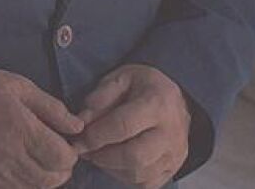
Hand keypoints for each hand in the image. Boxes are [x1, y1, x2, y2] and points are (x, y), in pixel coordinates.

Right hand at [0, 63, 83, 188]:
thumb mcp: (20, 87)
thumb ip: (52, 108)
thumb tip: (77, 126)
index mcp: (22, 129)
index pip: (60, 157)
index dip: (70, 155)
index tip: (67, 145)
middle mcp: (9, 155)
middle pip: (50, 179)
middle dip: (61, 171)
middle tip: (58, 158)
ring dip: (44, 180)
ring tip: (42, 165)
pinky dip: (24, 185)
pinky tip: (23, 170)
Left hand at [72, 64, 190, 188]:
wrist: (175, 100)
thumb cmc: (144, 87)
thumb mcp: (122, 77)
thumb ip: (100, 96)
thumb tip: (83, 120)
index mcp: (157, 103)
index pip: (123, 126)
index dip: (96, 135)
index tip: (79, 138)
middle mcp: (171, 132)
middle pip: (133, 156)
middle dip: (102, 155)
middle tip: (86, 149)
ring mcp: (175, 154)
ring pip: (139, 174)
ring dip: (110, 167)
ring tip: (98, 153)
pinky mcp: (173, 168)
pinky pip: (146, 183)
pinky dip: (125, 176)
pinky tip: (115, 162)